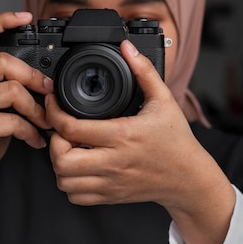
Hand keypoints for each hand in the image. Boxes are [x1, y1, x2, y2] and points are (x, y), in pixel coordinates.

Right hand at [0, 11, 52, 243]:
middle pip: (1, 61)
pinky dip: (31, 131)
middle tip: (48, 91)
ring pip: (9, 90)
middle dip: (32, 75)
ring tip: (45, 122)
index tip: (26, 17)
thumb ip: (9, 89)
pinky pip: (12, 121)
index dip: (1, 20)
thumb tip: (44, 80)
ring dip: (36, 108)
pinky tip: (35, 140)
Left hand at [46, 40, 234, 243]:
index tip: (53, 103)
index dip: (54, 113)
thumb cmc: (177, 141)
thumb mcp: (164, 100)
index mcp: (123, 135)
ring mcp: (111, 182)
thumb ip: (144, 71)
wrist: (189, 179)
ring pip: (65, 181)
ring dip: (59, 163)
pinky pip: (76, 196)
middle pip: (61, 160)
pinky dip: (69, 182)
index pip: (72, 128)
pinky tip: (78, 166)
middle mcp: (114, 162)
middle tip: (61, 130)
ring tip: (69, 147)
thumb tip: (128, 47)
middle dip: (53, 142)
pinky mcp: (111, 196)